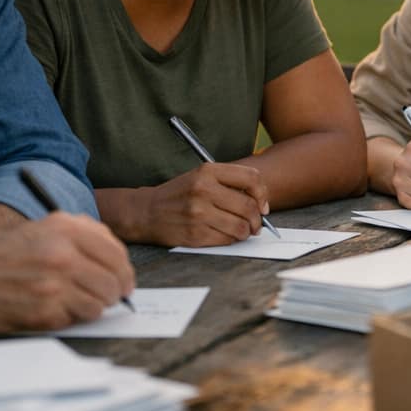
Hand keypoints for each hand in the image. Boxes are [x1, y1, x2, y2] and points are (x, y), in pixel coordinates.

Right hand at [0, 212, 134, 331]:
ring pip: (100, 304)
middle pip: (114, 280)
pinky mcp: (43, 313)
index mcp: (66, 228)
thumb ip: (81, 236)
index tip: (124, 279)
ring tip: (79, 301)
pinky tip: (57, 309)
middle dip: (115, 291)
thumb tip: (114, 257)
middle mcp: (64, 254)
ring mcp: (54, 286)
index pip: (116, 252)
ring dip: (95, 306)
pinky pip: (77, 319)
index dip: (124, 270)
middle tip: (109, 295)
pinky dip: (73, 317)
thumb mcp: (43, 227)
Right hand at [143, 162, 269, 246]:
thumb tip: (261, 202)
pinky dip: (232, 240)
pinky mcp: (195, 234)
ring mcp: (199, 213)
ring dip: (247, 232)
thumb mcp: (201, 176)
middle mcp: (203, 190)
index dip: (263, 194)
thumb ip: (229, 183)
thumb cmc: (180, 194)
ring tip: (242, 231)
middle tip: (256, 224)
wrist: (147, 211)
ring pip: (241, 227)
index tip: (262, 205)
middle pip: (249, 206)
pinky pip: (227, 240)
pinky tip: (226, 235)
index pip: (251, 178)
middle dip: (258, 219)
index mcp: (208, 171)